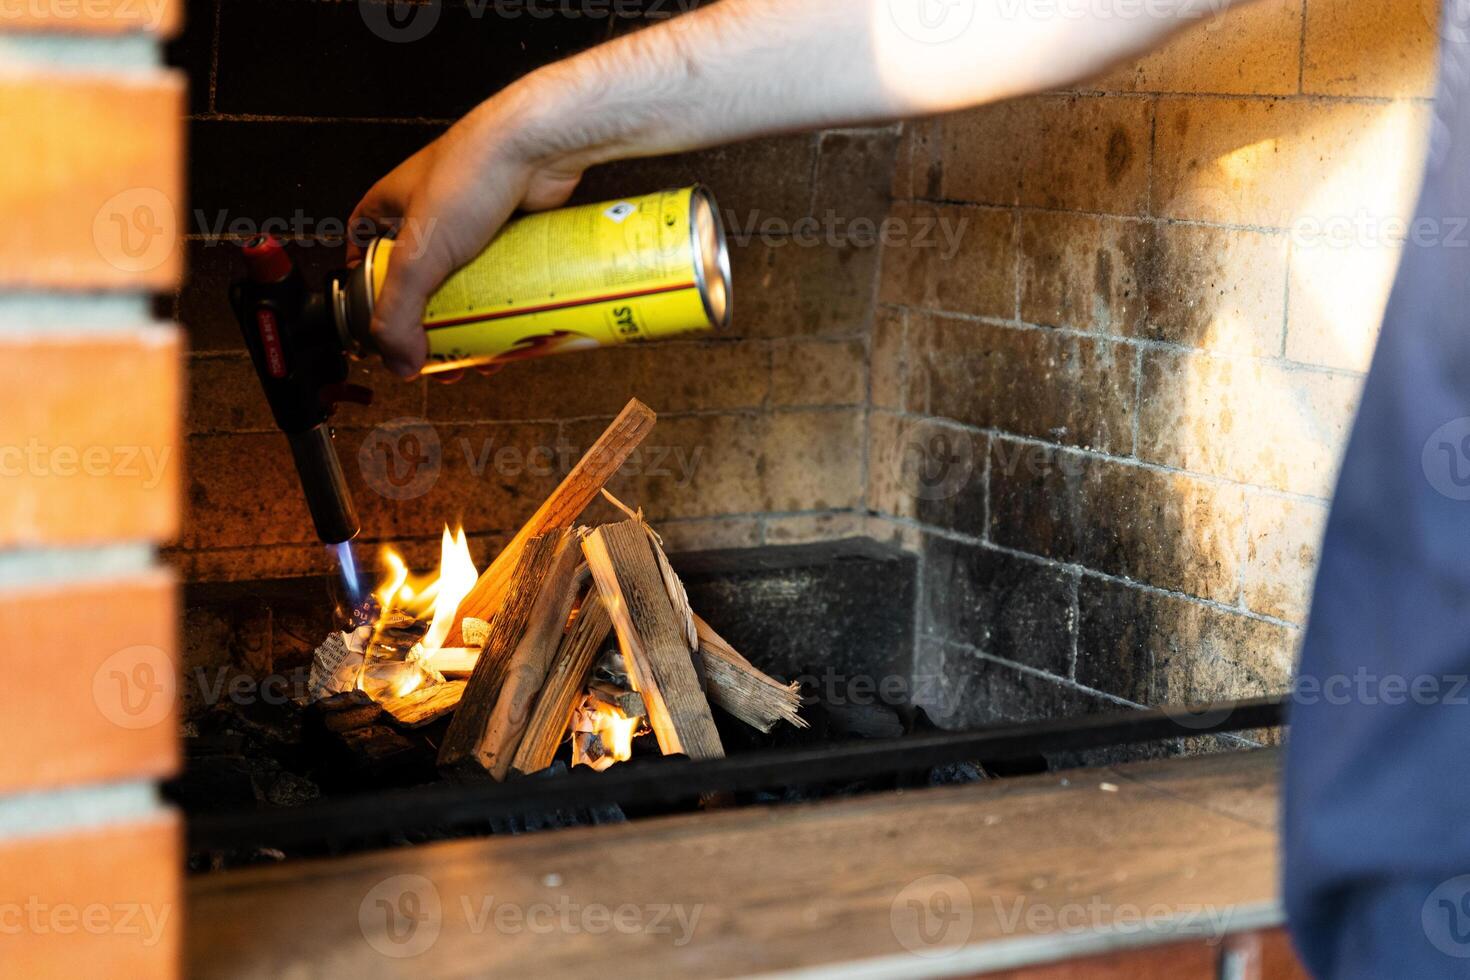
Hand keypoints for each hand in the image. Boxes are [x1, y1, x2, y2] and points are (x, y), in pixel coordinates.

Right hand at [347, 80, 586, 378]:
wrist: (535, 144)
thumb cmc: (468, 178)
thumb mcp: (417, 256)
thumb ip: (399, 314)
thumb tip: (400, 365)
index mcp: (389, 207)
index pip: (364, 255)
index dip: (370, 294)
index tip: (383, 330)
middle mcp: (428, 212)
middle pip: (422, 280)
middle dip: (431, 323)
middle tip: (443, 359)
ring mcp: (472, 220)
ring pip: (466, 281)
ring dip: (472, 319)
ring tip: (483, 355)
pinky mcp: (509, 227)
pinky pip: (501, 273)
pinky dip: (504, 300)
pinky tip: (513, 327)